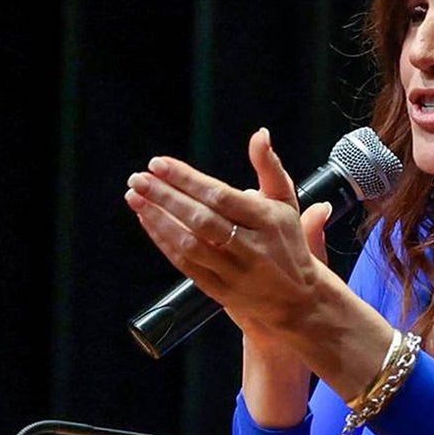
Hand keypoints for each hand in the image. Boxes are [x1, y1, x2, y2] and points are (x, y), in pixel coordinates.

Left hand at [124, 128, 336, 334]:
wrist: (297, 299)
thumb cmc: (287, 243)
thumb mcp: (286, 202)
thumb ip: (270, 167)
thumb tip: (260, 134)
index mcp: (267, 221)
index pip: (221, 196)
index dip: (187, 179)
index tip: (160, 164)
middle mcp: (251, 247)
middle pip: (201, 219)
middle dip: (165, 196)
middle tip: (139, 178)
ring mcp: (234, 272)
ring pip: (189, 244)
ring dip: (158, 219)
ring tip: (136, 197)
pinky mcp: (220, 291)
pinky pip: (185, 265)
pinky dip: (163, 242)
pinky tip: (148, 221)